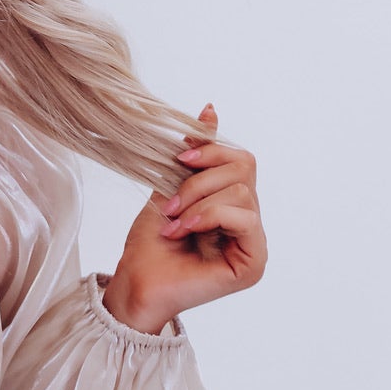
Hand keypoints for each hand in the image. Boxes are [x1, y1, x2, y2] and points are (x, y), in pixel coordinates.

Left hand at [101, 104, 266, 334]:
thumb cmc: (150, 242)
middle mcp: (249, 222)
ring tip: (175, 223)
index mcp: (233, 203)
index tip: (179, 160)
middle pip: (245, 169)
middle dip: (200, 181)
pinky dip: (211, 217)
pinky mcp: (254, 262)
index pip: (242, 159)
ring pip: (243, 192)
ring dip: (199, 203)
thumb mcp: (171, 186)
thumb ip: (195, 155)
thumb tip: (210, 109)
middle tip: (171, 204)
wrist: (135, 280)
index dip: (212, 152)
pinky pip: (245, 219)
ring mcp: (254, 243)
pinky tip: (187, 230)